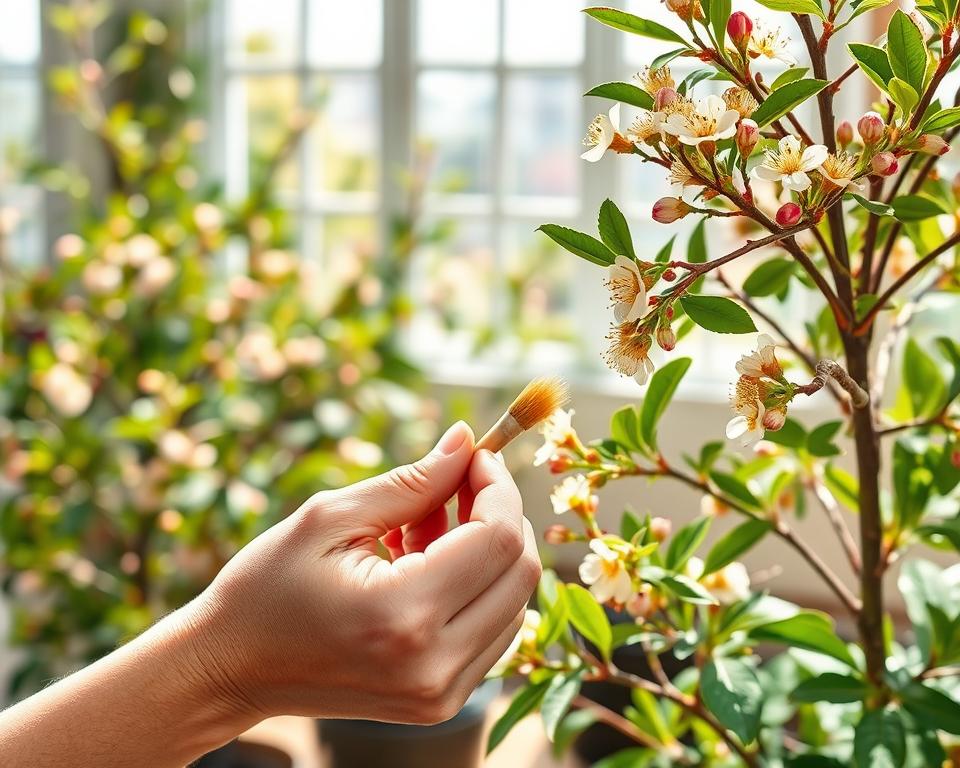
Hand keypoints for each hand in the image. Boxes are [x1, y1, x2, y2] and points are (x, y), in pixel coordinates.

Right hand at [188, 421, 541, 724]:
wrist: (231, 670)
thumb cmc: (266, 588)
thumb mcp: (331, 518)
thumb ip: (412, 480)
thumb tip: (468, 440)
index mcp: (404, 616)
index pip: (498, 539)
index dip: (497, 485)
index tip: (476, 454)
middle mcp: (436, 666)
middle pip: (521, 571)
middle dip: (500, 512)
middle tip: (456, 480)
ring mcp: (442, 693)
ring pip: (515, 600)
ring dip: (488, 550)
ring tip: (427, 525)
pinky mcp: (441, 700)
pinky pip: (493, 629)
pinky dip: (476, 585)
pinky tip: (427, 561)